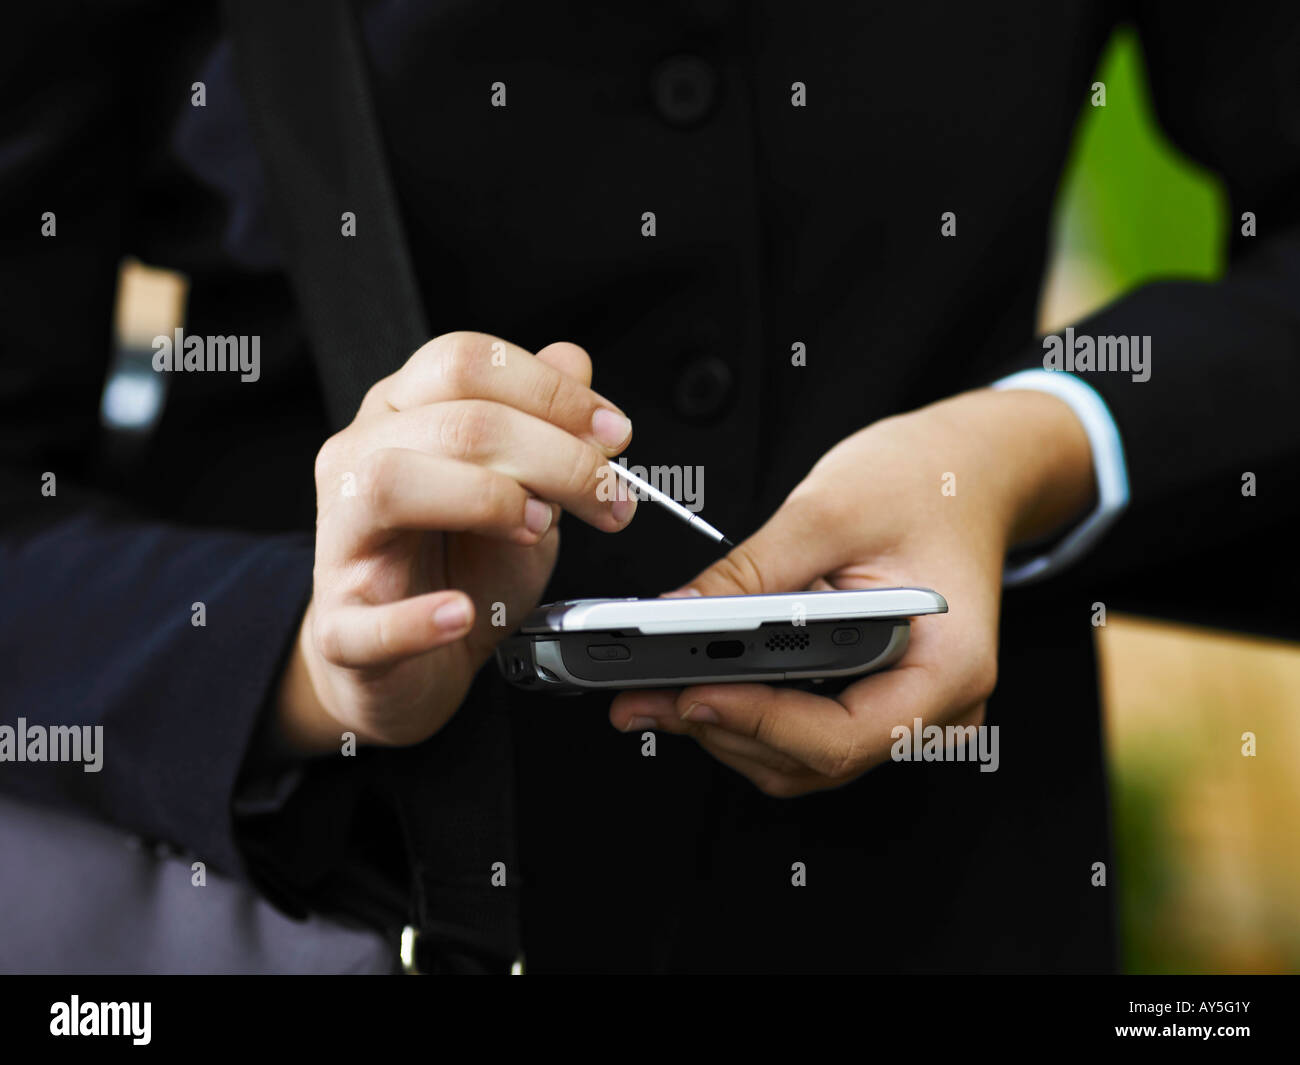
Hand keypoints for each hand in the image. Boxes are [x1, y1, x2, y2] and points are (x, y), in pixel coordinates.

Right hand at [278, 333, 635, 751]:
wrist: (414, 660)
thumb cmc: (460, 566)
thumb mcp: (521, 488)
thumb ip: (543, 426)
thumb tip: (571, 361)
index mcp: (402, 415)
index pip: (465, 363)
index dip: (550, 392)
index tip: (613, 434)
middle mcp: (361, 462)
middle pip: (455, 422)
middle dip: (556, 455)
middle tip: (608, 495)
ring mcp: (342, 541)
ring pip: (394, 483)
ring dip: (488, 501)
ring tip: (538, 531)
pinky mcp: (339, 626)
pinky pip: (364, 619)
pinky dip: (418, 619)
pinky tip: (461, 613)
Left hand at [608, 388, 1094, 795]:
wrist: (967, 472)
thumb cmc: (924, 482)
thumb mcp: (830, 510)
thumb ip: (751, 572)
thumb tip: (676, 616)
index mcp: (947, 665)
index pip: (846, 736)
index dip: (757, 723)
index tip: (688, 695)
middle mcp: (937, 706)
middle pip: (814, 757)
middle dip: (722, 727)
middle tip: (641, 696)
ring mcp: (909, 710)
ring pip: (802, 758)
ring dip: (726, 728)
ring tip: (656, 689)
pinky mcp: (879, 700)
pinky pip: (807, 733)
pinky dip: (750, 714)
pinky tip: (702, 681)